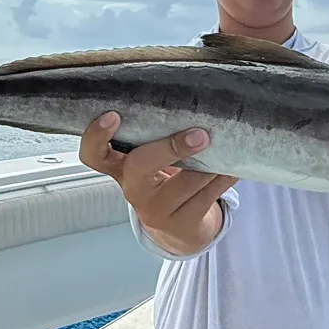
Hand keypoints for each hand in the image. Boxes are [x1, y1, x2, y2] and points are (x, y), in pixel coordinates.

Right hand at [79, 112, 237, 255]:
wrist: (179, 227)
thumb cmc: (164, 181)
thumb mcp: (151, 162)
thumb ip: (155, 138)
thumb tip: (187, 101)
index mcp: (120, 169)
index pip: (93, 154)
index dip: (96, 135)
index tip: (113, 115)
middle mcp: (133, 189)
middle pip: (140, 166)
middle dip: (170, 147)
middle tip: (200, 135)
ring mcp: (156, 210)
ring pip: (185, 182)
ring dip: (209, 162)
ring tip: (228, 144)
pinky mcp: (182, 224)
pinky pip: (207, 197)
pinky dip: (223, 178)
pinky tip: (234, 167)